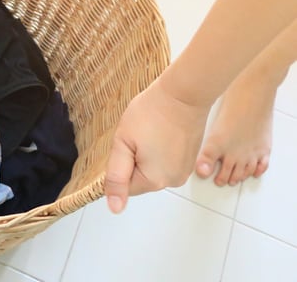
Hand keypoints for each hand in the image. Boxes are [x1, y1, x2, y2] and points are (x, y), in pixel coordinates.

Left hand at [104, 75, 210, 212]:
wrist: (183, 95)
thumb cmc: (151, 113)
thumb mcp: (123, 143)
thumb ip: (116, 177)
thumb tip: (114, 208)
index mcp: (155, 180)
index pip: (125, 185)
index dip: (120, 163)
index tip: (127, 143)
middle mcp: (173, 181)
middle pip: (139, 178)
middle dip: (133, 158)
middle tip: (139, 135)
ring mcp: (185, 171)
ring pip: (152, 169)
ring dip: (146, 154)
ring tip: (151, 132)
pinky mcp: (190, 160)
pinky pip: (166, 161)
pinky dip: (160, 149)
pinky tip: (161, 132)